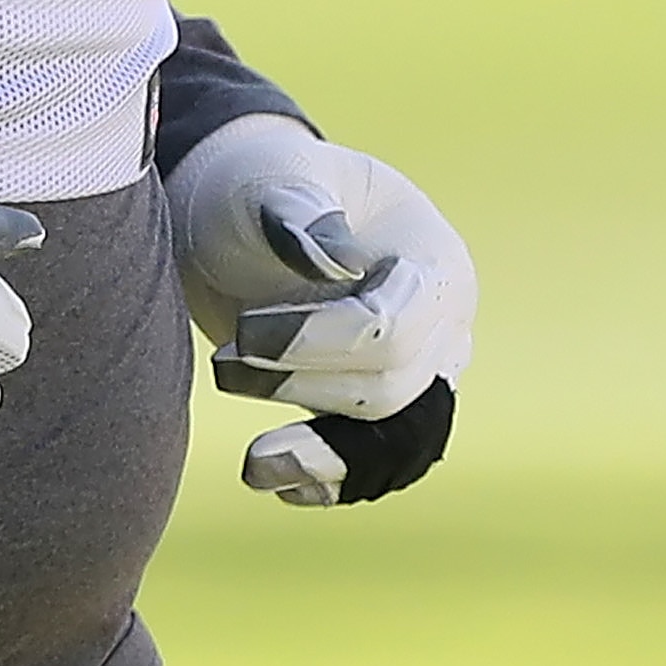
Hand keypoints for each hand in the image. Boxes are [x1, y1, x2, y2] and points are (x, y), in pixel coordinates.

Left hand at [166, 113, 474, 506]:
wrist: (245, 216)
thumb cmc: (263, 184)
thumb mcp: (273, 181)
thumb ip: (299, 215)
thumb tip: (335, 262)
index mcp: (433, 260)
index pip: (396, 324)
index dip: (320, 341)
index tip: (246, 332)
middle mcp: (442, 325)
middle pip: (392, 386)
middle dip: (302, 387)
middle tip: (223, 364)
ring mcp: (419, 371)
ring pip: (393, 440)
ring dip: (325, 459)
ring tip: (253, 470)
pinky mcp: (381, 408)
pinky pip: (374, 461)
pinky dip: (330, 477)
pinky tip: (275, 483)